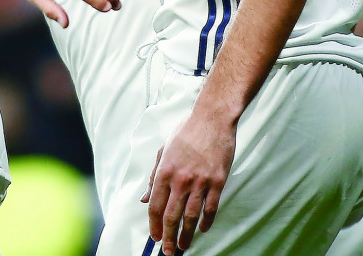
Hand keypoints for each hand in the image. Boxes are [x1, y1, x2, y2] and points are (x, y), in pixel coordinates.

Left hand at [143, 108, 236, 254]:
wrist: (212, 119)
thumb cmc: (186, 132)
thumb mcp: (164, 151)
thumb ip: (154, 177)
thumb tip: (145, 198)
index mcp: (164, 171)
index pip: (156, 205)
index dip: (154, 224)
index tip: (155, 236)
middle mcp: (180, 179)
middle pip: (172, 215)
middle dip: (169, 236)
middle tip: (168, 251)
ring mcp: (200, 181)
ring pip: (191, 216)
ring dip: (186, 235)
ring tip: (183, 246)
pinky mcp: (217, 181)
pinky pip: (211, 208)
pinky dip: (206, 222)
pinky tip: (202, 230)